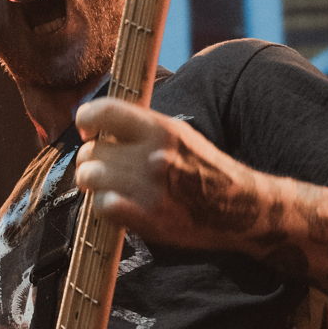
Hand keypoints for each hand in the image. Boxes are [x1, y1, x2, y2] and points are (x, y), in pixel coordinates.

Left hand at [74, 96, 274, 251]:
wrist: (240, 208)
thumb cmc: (205, 171)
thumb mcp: (180, 135)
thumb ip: (142, 128)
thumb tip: (100, 123)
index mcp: (161, 129)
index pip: (104, 111)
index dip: (86, 119)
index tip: (88, 131)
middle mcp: (154, 154)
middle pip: (91, 150)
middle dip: (90, 160)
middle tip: (101, 168)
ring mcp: (150, 187)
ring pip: (90, 176)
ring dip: (93, 184)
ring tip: (105, 187)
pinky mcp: (149, 217)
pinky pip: (103, 206)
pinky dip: (104, 206)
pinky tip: (117, 205)